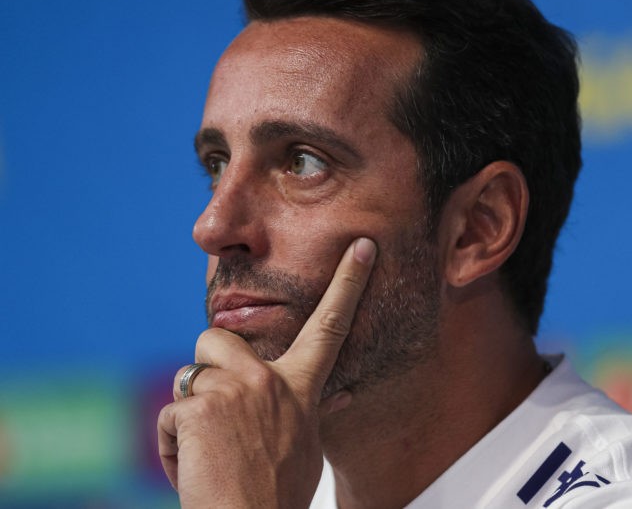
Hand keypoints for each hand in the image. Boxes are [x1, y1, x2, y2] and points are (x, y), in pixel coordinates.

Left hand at [157, 237, 376, 507]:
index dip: (348, 284)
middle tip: (217, 410)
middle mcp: (271, 381)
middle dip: (206, 367)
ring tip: (210, 454)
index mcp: (301, 388)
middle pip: (218, 338)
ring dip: (189, 416)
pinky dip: (172, 448)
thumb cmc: (275, 494)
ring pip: (189, 376)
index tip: (362, 247)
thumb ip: (311, 408)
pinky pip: (170, 416)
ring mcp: (237, 390)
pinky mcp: (201, 407)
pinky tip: (193, 471)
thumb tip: (348, 391)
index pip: (330, 326)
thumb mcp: (306, 445)